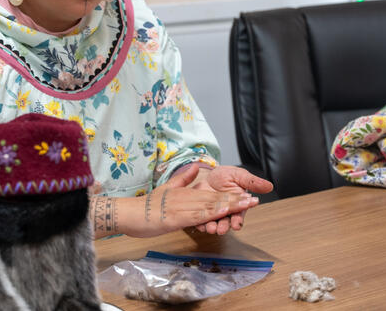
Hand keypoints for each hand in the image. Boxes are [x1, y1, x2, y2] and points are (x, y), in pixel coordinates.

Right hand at [99, 163, 255, 238]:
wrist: (130, 213)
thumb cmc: (147, 206)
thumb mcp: (166, 189)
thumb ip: (182, 179)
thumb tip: (196, 167)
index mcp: (186, 193)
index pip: (213, 194)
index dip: (231, 195)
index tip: (248, 195)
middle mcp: (187, 198)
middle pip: (216, 199)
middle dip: (237, 200)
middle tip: (255, 200)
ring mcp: (183, 207)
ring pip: (210, 206)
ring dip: (230, 205)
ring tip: (246, 204)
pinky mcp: (177, 217)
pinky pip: (197, 215)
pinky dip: (212, 213)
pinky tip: (224, 212)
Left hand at [188, 165, 272, 234]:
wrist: (208, 174)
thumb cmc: (225, 175)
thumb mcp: (239, 175)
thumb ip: (253, 182)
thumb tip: (269, 186)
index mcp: (237, 204)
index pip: (239, 215)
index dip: (238, 220)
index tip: (237, 223)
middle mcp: (226, 211)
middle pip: (226, 222)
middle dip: (224, 227)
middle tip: (221, 229)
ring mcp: (214, 213)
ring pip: (214, 223)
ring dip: (213, 227)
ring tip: (211, 228)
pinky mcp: (202, 212)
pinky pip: (201, 220)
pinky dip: (200, 223)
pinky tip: (200, 224)